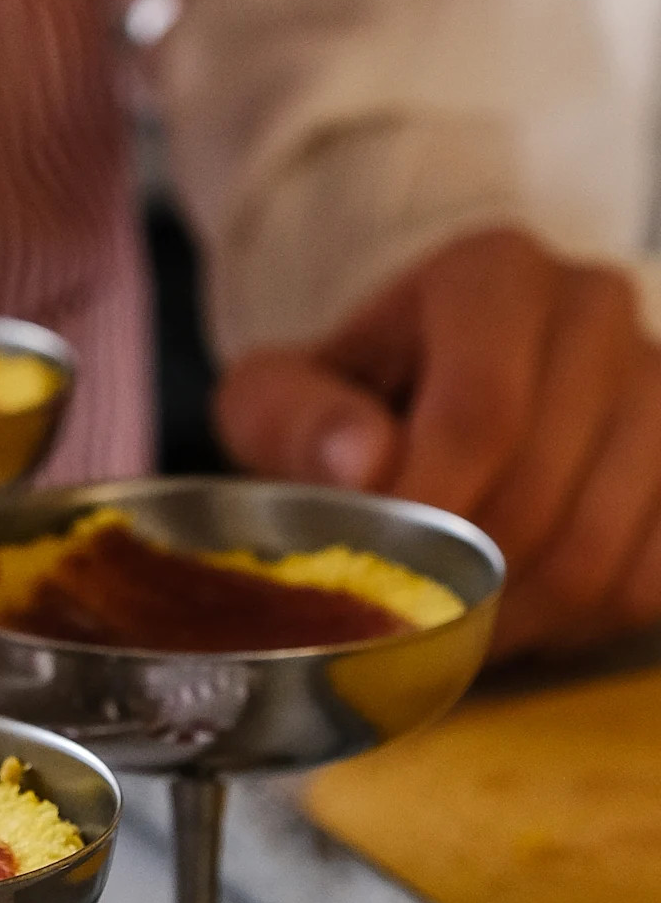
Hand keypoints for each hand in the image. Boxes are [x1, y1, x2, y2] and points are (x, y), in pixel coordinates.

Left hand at [215, 230, 660, 658]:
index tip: (380, 575)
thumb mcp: (280, 396)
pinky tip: (518, 612)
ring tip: (451, 626)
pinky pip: (651, 578)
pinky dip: (579, 623)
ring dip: (515, 614)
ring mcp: (658, 384)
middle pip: (543, 489)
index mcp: (494, 275)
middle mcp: (594, 310)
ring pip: (601, 546)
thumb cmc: (346, 400)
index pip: (484, 411)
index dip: (431, 509)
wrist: (424, 390)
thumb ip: (293, 419)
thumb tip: (360, 463)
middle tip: (403, 620)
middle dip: (462, 577)